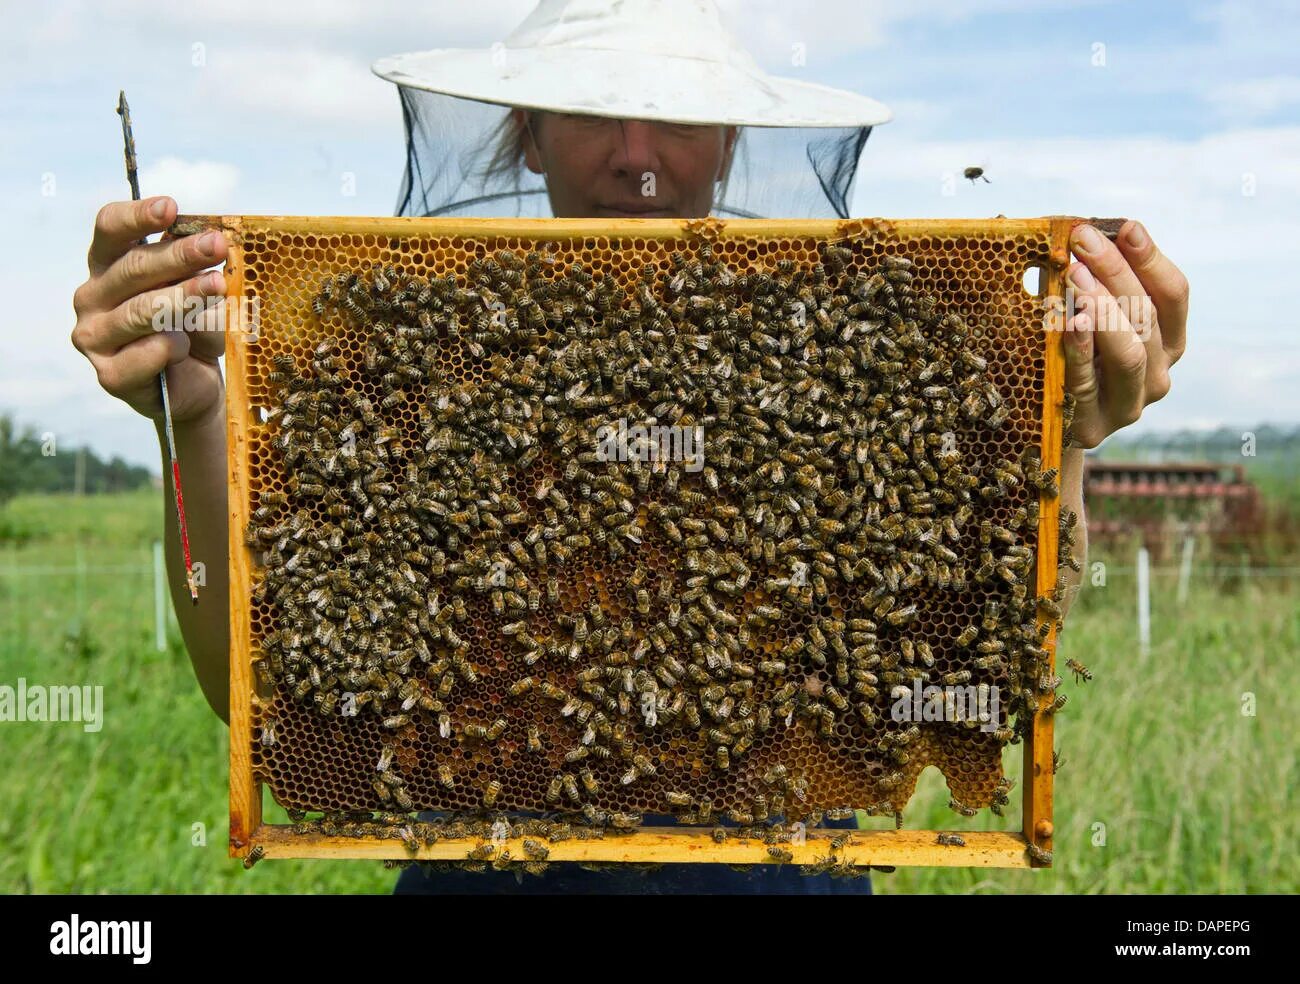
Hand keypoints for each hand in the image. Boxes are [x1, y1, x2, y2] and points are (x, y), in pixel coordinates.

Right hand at [71, 196, 228, 423]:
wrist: (198, 386)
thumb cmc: (195, 329)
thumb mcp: (200, 292)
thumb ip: (197, 269)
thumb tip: (213, 246)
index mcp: (108, 265)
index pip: (111, 229)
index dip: (139, 216)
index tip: (171, 207)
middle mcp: (92, 296)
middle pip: (132, 268)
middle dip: (179, 255)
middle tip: (217, 246)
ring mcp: (95, 337)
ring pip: (141, 310)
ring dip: (183, 297)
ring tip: (218, 288)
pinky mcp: (109, 375)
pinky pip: (147, 353)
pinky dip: (174, 347)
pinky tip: (186, 347)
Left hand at [1061, 220, 1187, 447]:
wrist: (1044, 428)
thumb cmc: (1065, 358)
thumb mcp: (1083, 317)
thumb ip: (1086, 282)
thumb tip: (1069, 229)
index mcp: (1167, 342)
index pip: (1173, 295)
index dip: (1151, 259)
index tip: (1125, 227)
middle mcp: (1158, 374)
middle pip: (1148, 317)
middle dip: (1116, 272)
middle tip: (1084, 240)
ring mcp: (1130, 405)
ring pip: (1130, 352)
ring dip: (1104, 309)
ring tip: (1076, 277)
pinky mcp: (1094, 427)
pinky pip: (1087, 383)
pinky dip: (1080, 350)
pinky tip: (1069, 323)